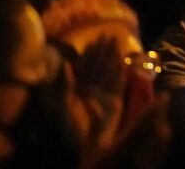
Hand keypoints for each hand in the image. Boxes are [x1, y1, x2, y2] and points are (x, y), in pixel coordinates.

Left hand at [64, 36, 126, 150]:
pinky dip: (121, 73)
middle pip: (99, 66)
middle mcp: (91, 90)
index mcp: (77, 90)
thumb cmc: (69, 130)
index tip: (94, 39)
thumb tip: (65, 64)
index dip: (89, 53)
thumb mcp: (60, 107)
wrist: (84, 149)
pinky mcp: (115, 104)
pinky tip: (124, 62)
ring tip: (117, 43)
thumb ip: (64, 86)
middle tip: (109, 34)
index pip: (85, 67)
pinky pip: (119, 85)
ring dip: (113, 58)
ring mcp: (104, 97)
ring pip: (109, 72)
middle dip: (103, 51)